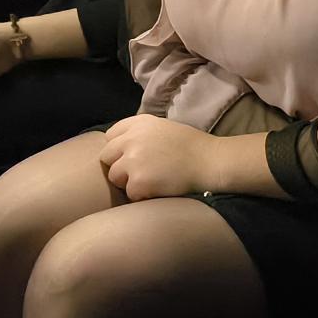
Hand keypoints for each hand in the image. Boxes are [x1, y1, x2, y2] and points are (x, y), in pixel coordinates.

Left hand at [99, 114, 222, 199]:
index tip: (132, 157)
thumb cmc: (192, 148)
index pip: (110, 136)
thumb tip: (120, 147)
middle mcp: (132, 138)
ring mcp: (133, 159)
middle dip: (120, 166)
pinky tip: (159, 189)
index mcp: (139, 123)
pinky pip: (130, 193)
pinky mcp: (138, 180)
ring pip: (115, 176)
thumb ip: (140, 133)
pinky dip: (142, 195)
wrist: (211, 162)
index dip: (119, 150)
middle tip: (142, 173)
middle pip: (107, 157)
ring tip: (152, 180)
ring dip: (129, 182)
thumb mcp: (163, 128)